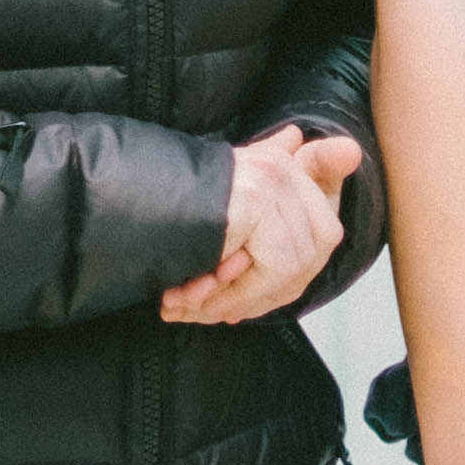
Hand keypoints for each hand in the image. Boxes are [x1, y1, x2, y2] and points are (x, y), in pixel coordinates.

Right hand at [160, 128, 361, 324]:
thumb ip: (271, 188)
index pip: (320, 237)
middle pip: (312, 254)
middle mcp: (283, 166)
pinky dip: (239, 293)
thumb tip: (347, 151)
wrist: (117, 199)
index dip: (284, 280)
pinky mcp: (257, 197)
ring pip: (292, 266)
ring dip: (243, 298)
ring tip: (193, 305)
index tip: (235, 307)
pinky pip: (274, 266)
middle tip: (214, 313)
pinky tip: (194, 294)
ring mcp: (274, 178)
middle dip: (265, 295)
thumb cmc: (165, 207)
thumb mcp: (219, 212)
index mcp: (281, 164)